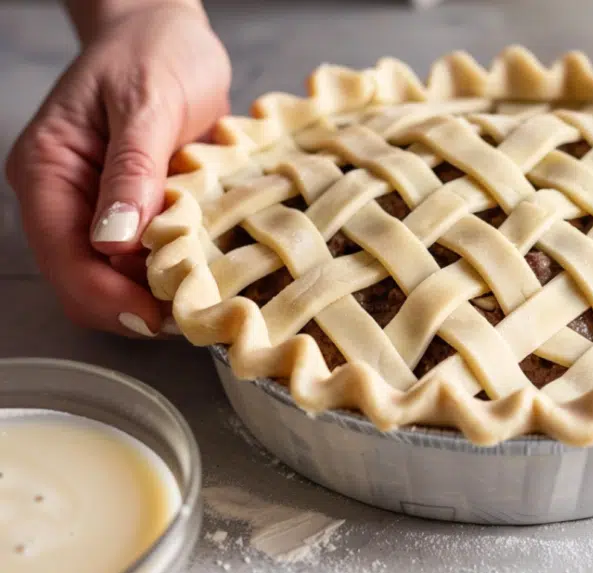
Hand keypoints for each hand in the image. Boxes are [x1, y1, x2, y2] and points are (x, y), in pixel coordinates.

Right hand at [5, 0, 229, 335]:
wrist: (169, 30)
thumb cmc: (154, 51)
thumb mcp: (147, 103)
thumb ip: (131, 170)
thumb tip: (114, 241)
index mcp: (47, 172)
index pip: (64, 258)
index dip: (111, 298)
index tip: (165, 315)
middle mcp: (66, 199)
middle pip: (87, 282)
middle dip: (137, 305)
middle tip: (199, 313)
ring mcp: (101, 208)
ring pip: (120, 280)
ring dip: (162, 292)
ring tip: (212, 296)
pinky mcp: (139, 211)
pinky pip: (151, 259)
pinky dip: (179, 271)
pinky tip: (214, 272)